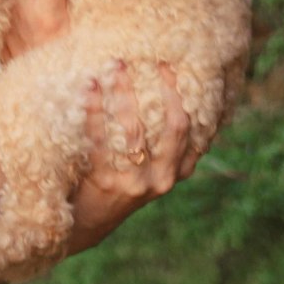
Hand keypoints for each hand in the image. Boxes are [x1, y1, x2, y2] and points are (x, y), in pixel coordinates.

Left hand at [66, 62, 199, 254]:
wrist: (87, 225)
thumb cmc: (118, 187)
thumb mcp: (150, 172)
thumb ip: (163, 147)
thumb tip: (172, 97)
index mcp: (177, 172)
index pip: (196, 130)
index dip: (192, 98)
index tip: (182, 68)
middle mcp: (163, 178)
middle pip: (174, 126)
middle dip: (168, 89)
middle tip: (157, 59)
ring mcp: (135, 182)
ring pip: (135, 130)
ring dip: (125, 93)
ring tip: (115, 66)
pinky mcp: (106, 182)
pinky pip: (100, 139)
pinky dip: (93, 109)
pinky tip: (89, 87)